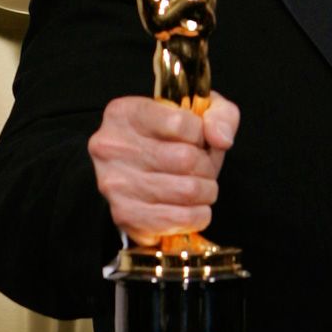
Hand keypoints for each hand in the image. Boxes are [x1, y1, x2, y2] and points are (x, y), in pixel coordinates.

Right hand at [87, 92, 239, 245]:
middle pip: (185, 158)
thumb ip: (219, 114)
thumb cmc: (171, 138)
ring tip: (202, 187)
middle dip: (207, 166)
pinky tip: (195, 208)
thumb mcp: (198, 111)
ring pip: (185, 190)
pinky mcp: (123, 215)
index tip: (199, 140)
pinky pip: (176, 220)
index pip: (180, 122)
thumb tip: (221, 139)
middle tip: (205, 168)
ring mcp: (114, 182)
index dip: (201, 134)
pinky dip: (196, 216)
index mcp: (124, 113)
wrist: (139, 170)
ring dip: (206, 191)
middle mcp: (111, 146)